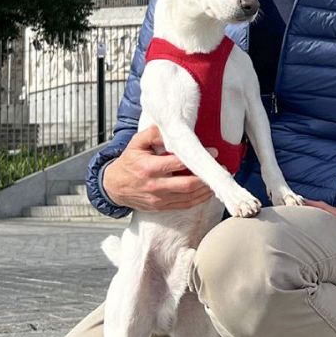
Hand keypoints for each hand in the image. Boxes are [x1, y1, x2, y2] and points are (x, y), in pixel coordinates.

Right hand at [101, 125, 217, 211]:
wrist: (115, 187)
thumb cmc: (128, 163)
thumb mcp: (136, 143)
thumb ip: (153, 134)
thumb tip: (170, 129)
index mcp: (148, 167)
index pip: (177, 163)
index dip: (196, 158)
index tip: (212, 152)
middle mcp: (155, 186)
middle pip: (187, 184)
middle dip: (206, 177)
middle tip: (221, 168)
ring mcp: (159, 199)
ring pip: (188, 197)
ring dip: (206, 190)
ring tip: (218, 180)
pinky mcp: (161, 207)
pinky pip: (184, 205)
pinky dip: (199, 199)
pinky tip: (207, 192)